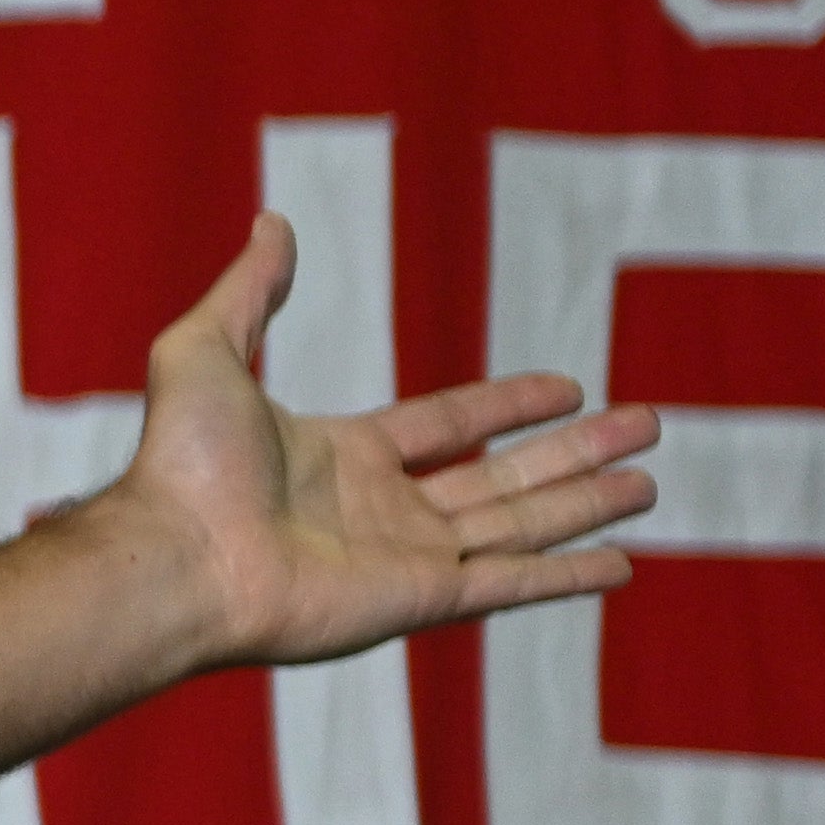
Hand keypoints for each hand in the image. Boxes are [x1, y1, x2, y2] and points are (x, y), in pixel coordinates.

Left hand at [103, 212, 662, 669]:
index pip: (448, 424)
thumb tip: (272, 222)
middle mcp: (381, 511)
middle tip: (647, 426)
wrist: (173, 553)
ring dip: (587, 504)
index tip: (567, 387)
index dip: (509, 404)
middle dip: (576, 453)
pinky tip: (623, 564)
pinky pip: (511, 585)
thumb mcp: (204, 349)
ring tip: (651, 482)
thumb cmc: (178, 462)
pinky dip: (567, 576)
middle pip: (503, 476)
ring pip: (521, 526)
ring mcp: (405, 561)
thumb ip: (249, 291)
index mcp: (341, 457)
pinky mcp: (421, 602)